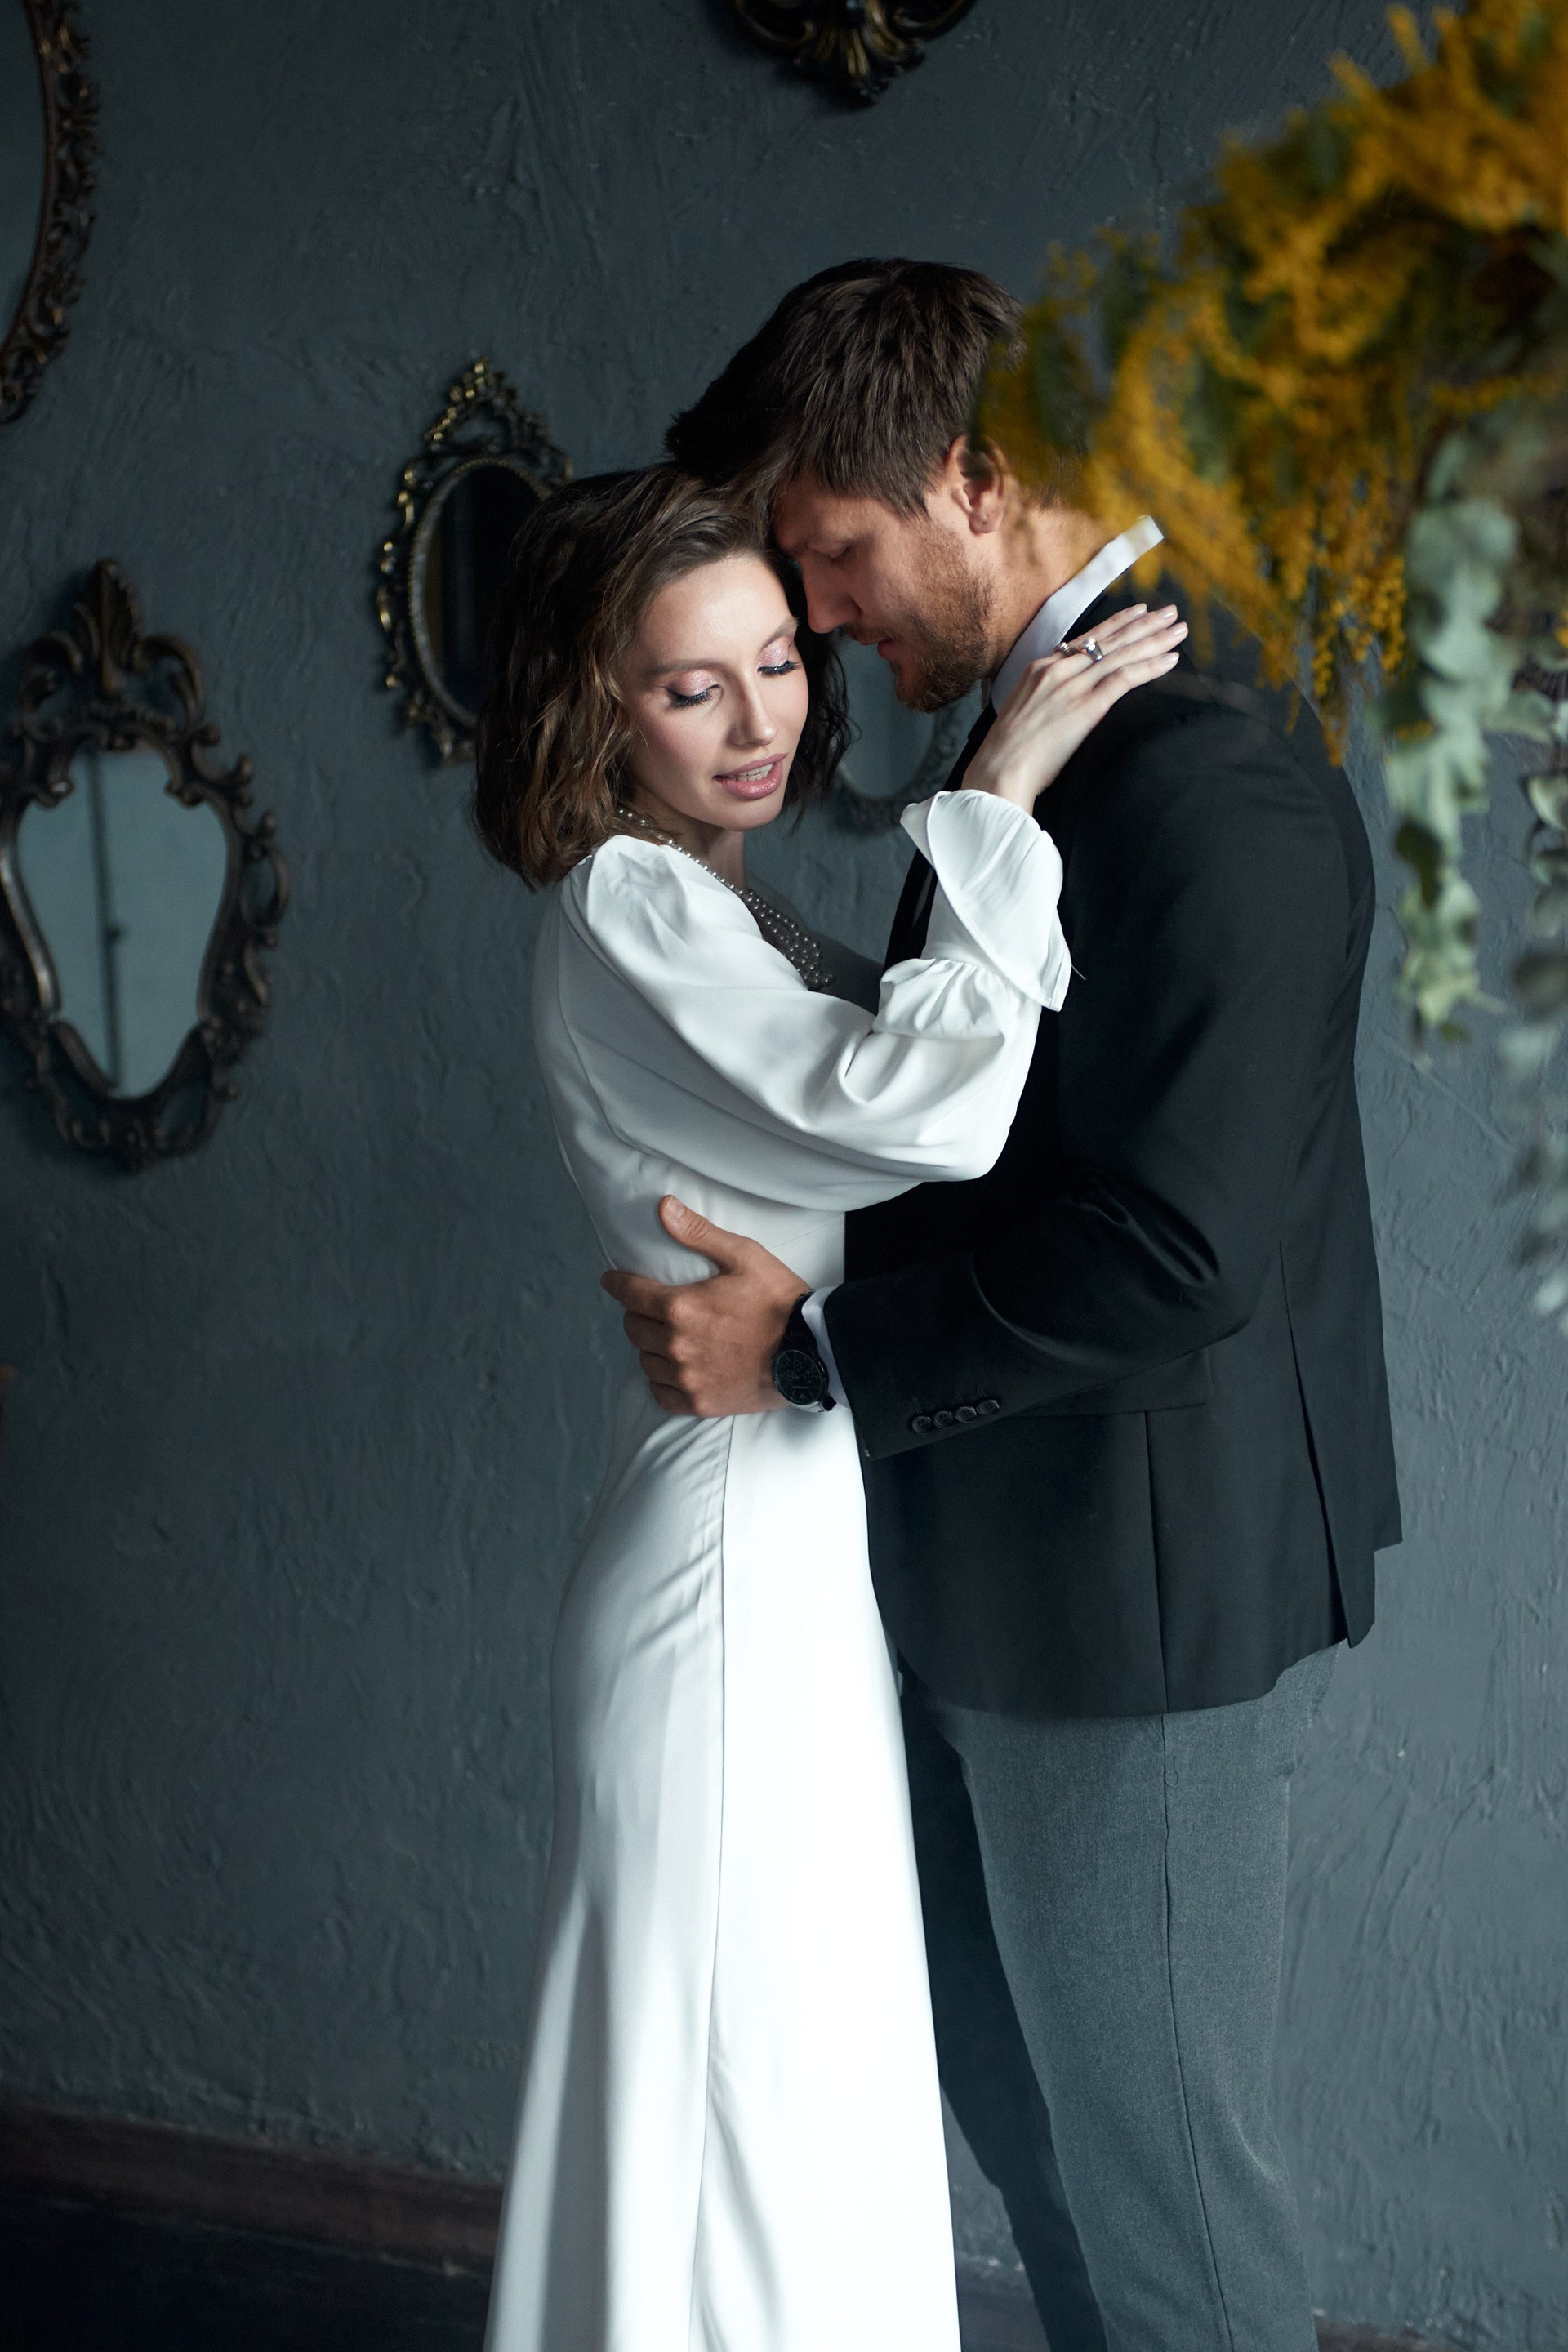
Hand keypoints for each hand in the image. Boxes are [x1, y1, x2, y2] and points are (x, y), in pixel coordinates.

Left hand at [600, 1196, 806, 1416]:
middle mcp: (676, 1345)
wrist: (811, 1350)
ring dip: (650, 1347)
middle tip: (650, 1307)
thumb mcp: (743, 1256)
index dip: (617, 1284)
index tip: (611, 1281)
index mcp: (681, 1307)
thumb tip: (664, 1208)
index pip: (630, 1293)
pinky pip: (661, 1393)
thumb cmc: (779, 1300)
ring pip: (645, 1361)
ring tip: (666, 1337)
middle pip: (634, 1328)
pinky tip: (673, 1369)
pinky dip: (661, 1380)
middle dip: (637, 1313)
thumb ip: (699, 1233)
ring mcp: (687, 1377)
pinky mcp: (701, 1402)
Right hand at [964, 602, 1187, 811]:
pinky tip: (1170, 660)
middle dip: (1144, 625)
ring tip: (1178, 629)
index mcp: (1040, 668)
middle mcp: (1057, 670)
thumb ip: (1046, 699)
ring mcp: (1072, 686)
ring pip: (1121, 654)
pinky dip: (1150, 668)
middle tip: (1170, 613)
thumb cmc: (1006, 753)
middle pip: (1109, 640)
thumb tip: (1063, 704)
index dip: (1116, 625)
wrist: (998, 771)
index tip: (1138, 613)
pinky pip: (1124, 679)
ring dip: (1154, 640)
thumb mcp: (1023, 713)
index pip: (1086, 639)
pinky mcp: (1086, 706)